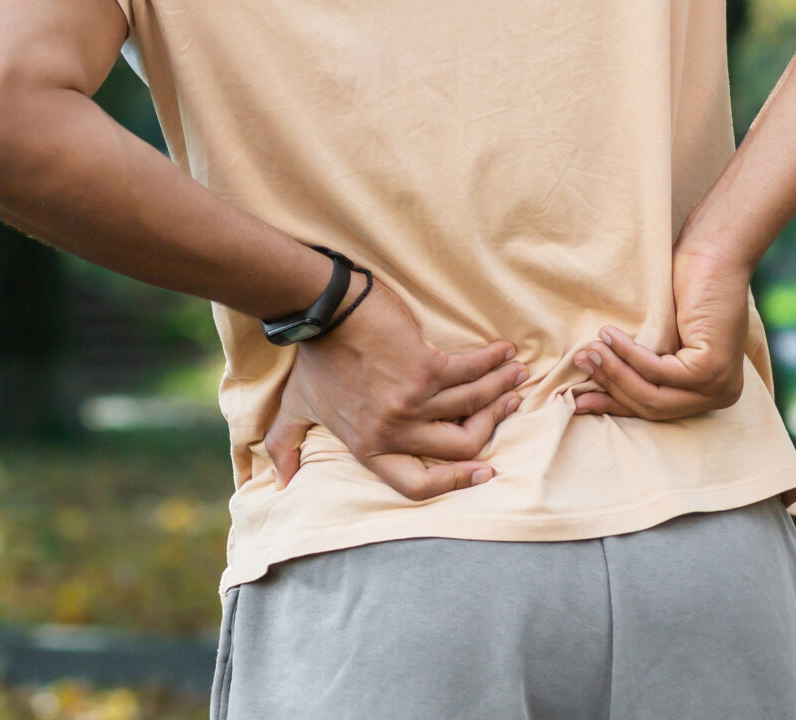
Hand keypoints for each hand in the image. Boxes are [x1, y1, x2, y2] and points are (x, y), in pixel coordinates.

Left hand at [261, 283, 525, 499]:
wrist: (322, 311)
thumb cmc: (314, 356)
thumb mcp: (297, 404)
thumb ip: (286, 442)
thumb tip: (280, 480)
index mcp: (369, 447)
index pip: (417, 484)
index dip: (455, 482)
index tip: (485, 472)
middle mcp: (393, 431)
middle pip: (460, 446)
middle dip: (490, 426)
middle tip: (506, 405)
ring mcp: (411, 403)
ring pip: (473, 406)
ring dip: (500, 389)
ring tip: (515, 374)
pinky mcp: (425, 370)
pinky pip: (471, 373)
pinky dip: (493, 362)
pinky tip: (504, 353)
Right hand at [573, 249, 750, 419]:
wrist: (712, 256)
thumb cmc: (683, 290)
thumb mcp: (661, 339)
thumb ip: (641, 365)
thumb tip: (593, 383)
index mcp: (708, 394)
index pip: (654, 408)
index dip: (614, 404)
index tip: (579, 400)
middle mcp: (719, 396)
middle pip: (652, 407)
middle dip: (610, 385)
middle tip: (580, 360)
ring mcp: (719, 385)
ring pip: (653, 396)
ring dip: (615, 372)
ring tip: (589, 350)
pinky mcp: (711, 369)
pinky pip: (658, 371)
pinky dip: (630, 355)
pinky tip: (610, 335)